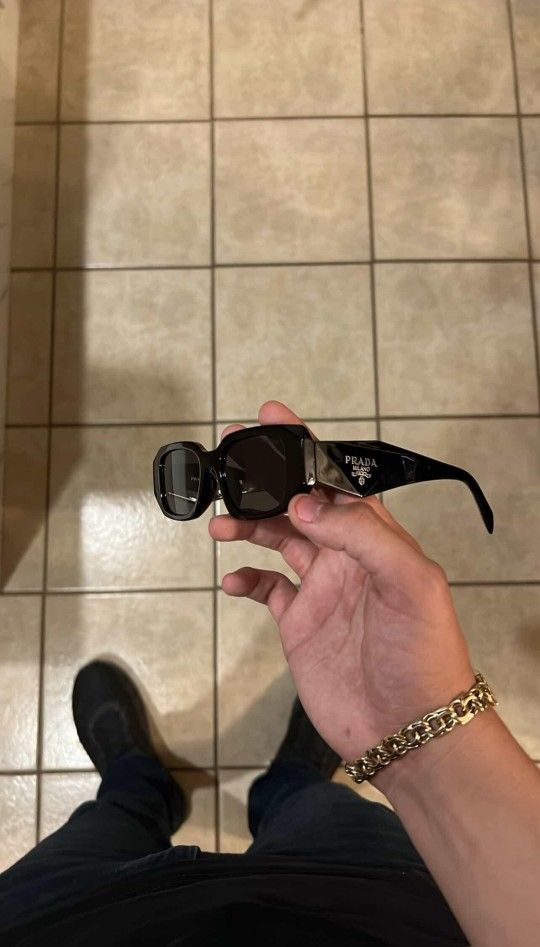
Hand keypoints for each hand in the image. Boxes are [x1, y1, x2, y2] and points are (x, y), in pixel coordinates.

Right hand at [209, 401, 474, 767]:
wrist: (410, 731)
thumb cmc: (426, 657)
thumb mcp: (411, 583)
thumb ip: (363, 535)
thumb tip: (306, 503)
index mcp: (375, 538)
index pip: (335, 479)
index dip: (304, 448)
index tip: (272, 419)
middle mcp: (345, 556)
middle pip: (297, 502)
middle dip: (263, 478)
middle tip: (229, 457)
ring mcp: (320, 589)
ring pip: (276, 538)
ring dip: (247, 524)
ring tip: (221, 522)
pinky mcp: (300, 623)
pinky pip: (266, 589)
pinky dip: (245, 579)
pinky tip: (232, 580)